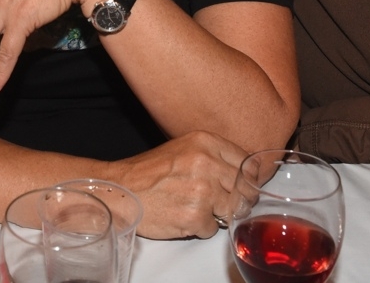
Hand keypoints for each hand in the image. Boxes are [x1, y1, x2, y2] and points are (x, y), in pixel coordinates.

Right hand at [108, 131, 247, 239]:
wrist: (121, 190)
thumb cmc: (149, 172)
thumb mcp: (184, 149)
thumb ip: (215, 156)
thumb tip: (248, 171)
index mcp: (206, 142)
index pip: (248, 163)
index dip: (247, 179)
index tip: (242, 186)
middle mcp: (207, 163)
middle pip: (245, 189)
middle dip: (237, 200)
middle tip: (219, 202)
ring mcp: (202, 191)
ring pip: (232, 210)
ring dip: (218, 214)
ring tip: (195, 207)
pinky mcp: (195, 216)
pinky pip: (214, 229)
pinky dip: (201, 227)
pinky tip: (183, 216)